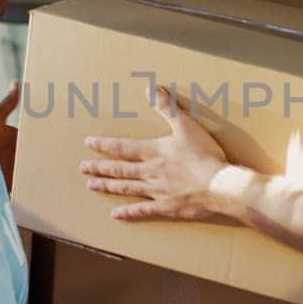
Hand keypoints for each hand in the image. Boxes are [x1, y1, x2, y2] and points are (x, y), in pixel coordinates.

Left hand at [80, 86, 230, 220]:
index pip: (123, 147)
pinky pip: (143, 210)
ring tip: (91, 185)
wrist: (219, 185)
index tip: (88, 143)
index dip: (104, 145)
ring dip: (108, 186)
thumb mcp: (187, 125)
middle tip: (82, 168)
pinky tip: (115, 214)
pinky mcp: (166, 207)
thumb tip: (150, 88)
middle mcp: (150, 172)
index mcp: (154, 152)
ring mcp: (157, 191)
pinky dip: (129, 212)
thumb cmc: (205, 154)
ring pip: (126, 188)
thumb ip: (167, 107)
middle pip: (120, 169)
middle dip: (100, 167)